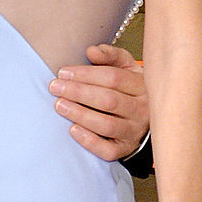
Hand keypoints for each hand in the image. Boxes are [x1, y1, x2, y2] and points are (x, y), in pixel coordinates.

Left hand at [50, 43, 149, 159]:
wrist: (145, 117)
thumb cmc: (129, 89)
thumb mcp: (125, 68)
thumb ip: (110, 56)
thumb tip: (91, 50)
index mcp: (142, 86)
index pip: (113, 78)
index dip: (86, 74)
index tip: (63, 72)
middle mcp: (142, 110)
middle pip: (108, 100)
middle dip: (78, 93)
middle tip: (55, 87)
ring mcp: (135, 132)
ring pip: (107, 125)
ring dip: (80, 114)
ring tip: (59, 105)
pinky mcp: (126, 150)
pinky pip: (108, 150)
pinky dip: (89, 141)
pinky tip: (72, 130)